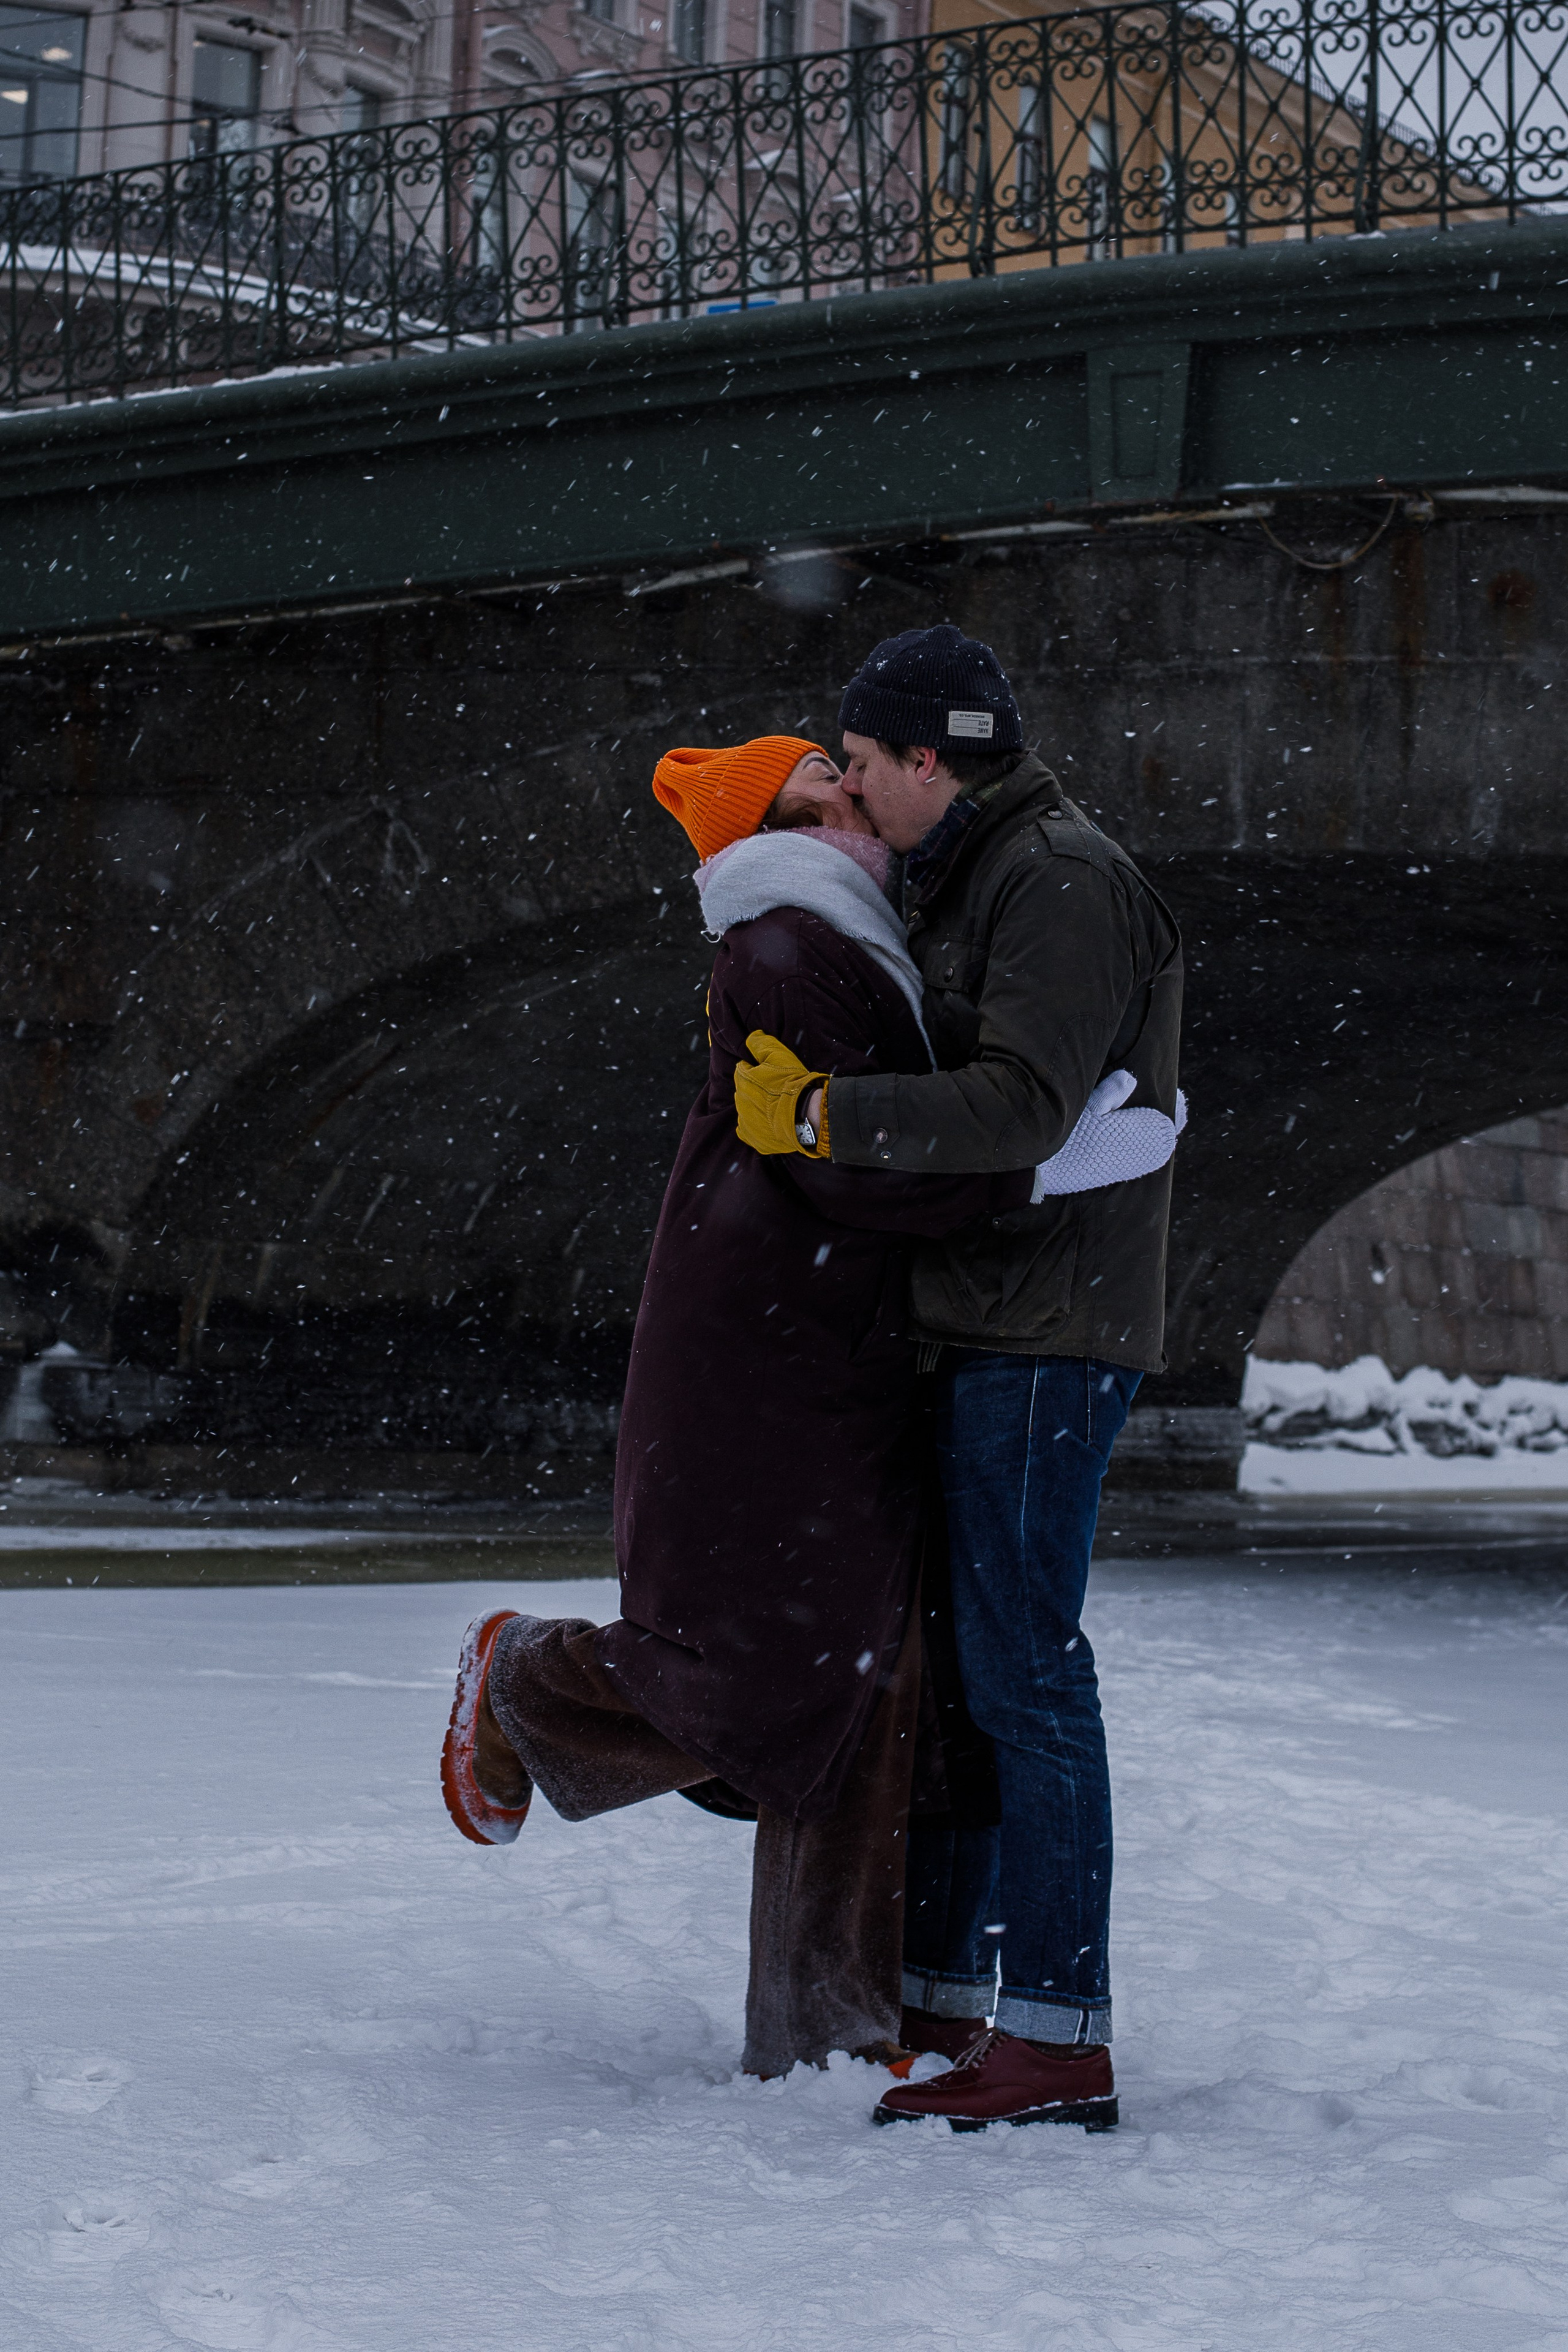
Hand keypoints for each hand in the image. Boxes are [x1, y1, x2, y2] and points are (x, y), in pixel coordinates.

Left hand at [734, 1031, 829, 1156]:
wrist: (804, 1114)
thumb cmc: (791, 1082)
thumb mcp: (778, 1054)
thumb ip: (760, 1043)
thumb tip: (751, 1037)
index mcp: (742, 1079)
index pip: (743, 1069)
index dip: (757, 1068)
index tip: (770, 1072)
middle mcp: (739, 1101)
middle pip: (744, 1090)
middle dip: (756, 1089)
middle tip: (776, 1089)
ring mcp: (746, 1121)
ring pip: (747, 1110)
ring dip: (757, 1107)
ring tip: (775, 1106)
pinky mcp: (754, 1138)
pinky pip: (749, 1131)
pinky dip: (757, 1126)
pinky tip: (768, 1123)